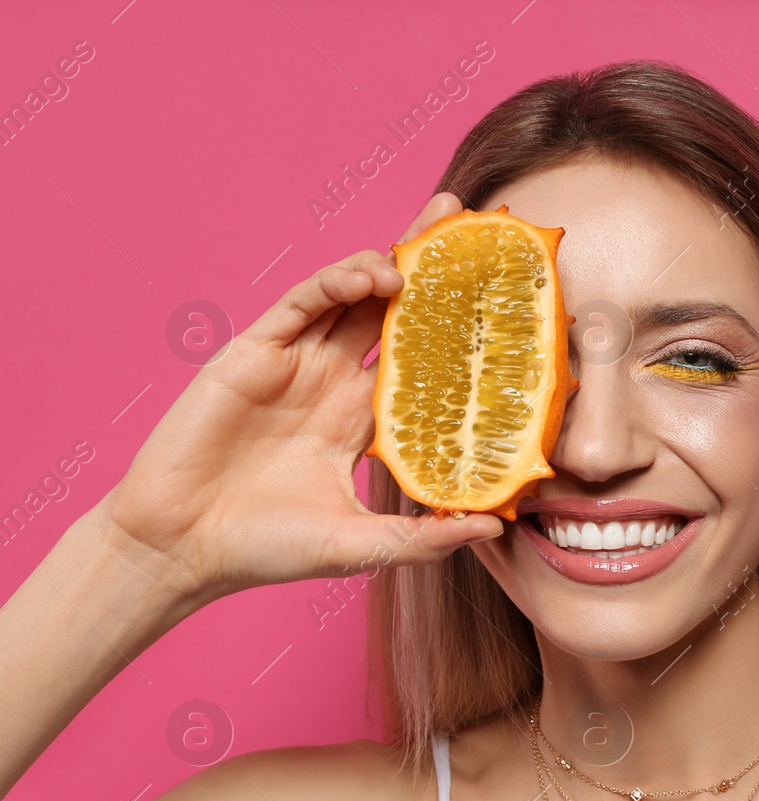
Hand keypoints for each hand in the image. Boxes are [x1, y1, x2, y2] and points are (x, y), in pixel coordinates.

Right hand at [96, 192, 504, 605]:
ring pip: (354, 295)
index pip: (427, 362)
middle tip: (477, 228)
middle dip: (434, 270)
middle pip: (398, 312)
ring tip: (434, 239)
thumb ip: (426, 536)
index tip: (509, 306)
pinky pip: (303, 302)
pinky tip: (374, 272)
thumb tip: (497, 526)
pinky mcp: (257, 351)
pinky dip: (337, 280)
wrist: (183, 546)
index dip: (463, 331)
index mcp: (367, 420)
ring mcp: (299, 362)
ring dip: (393, 262)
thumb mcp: (363, 545)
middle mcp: (338, 382)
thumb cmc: (268, 547)